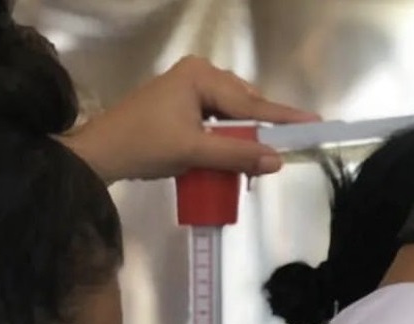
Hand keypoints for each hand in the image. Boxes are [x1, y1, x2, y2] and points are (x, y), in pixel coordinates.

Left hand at [63, 56, 316, 183]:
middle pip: (243, 104)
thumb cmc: (143, 146)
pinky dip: (225, 135)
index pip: (251, 103)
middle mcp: (197, 73)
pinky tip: (231, 151)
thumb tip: (276, 160)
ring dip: (242, 134)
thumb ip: (236, 155)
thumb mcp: (193, 152)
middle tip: (283, 150)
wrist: (99, 154)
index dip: (283, 119)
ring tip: (256, 156)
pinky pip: (215, 118)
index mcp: (201, 76)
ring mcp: (186, 87)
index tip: (315, 123)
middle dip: (260, 129)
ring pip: (230, 112)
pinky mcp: (178, 104)